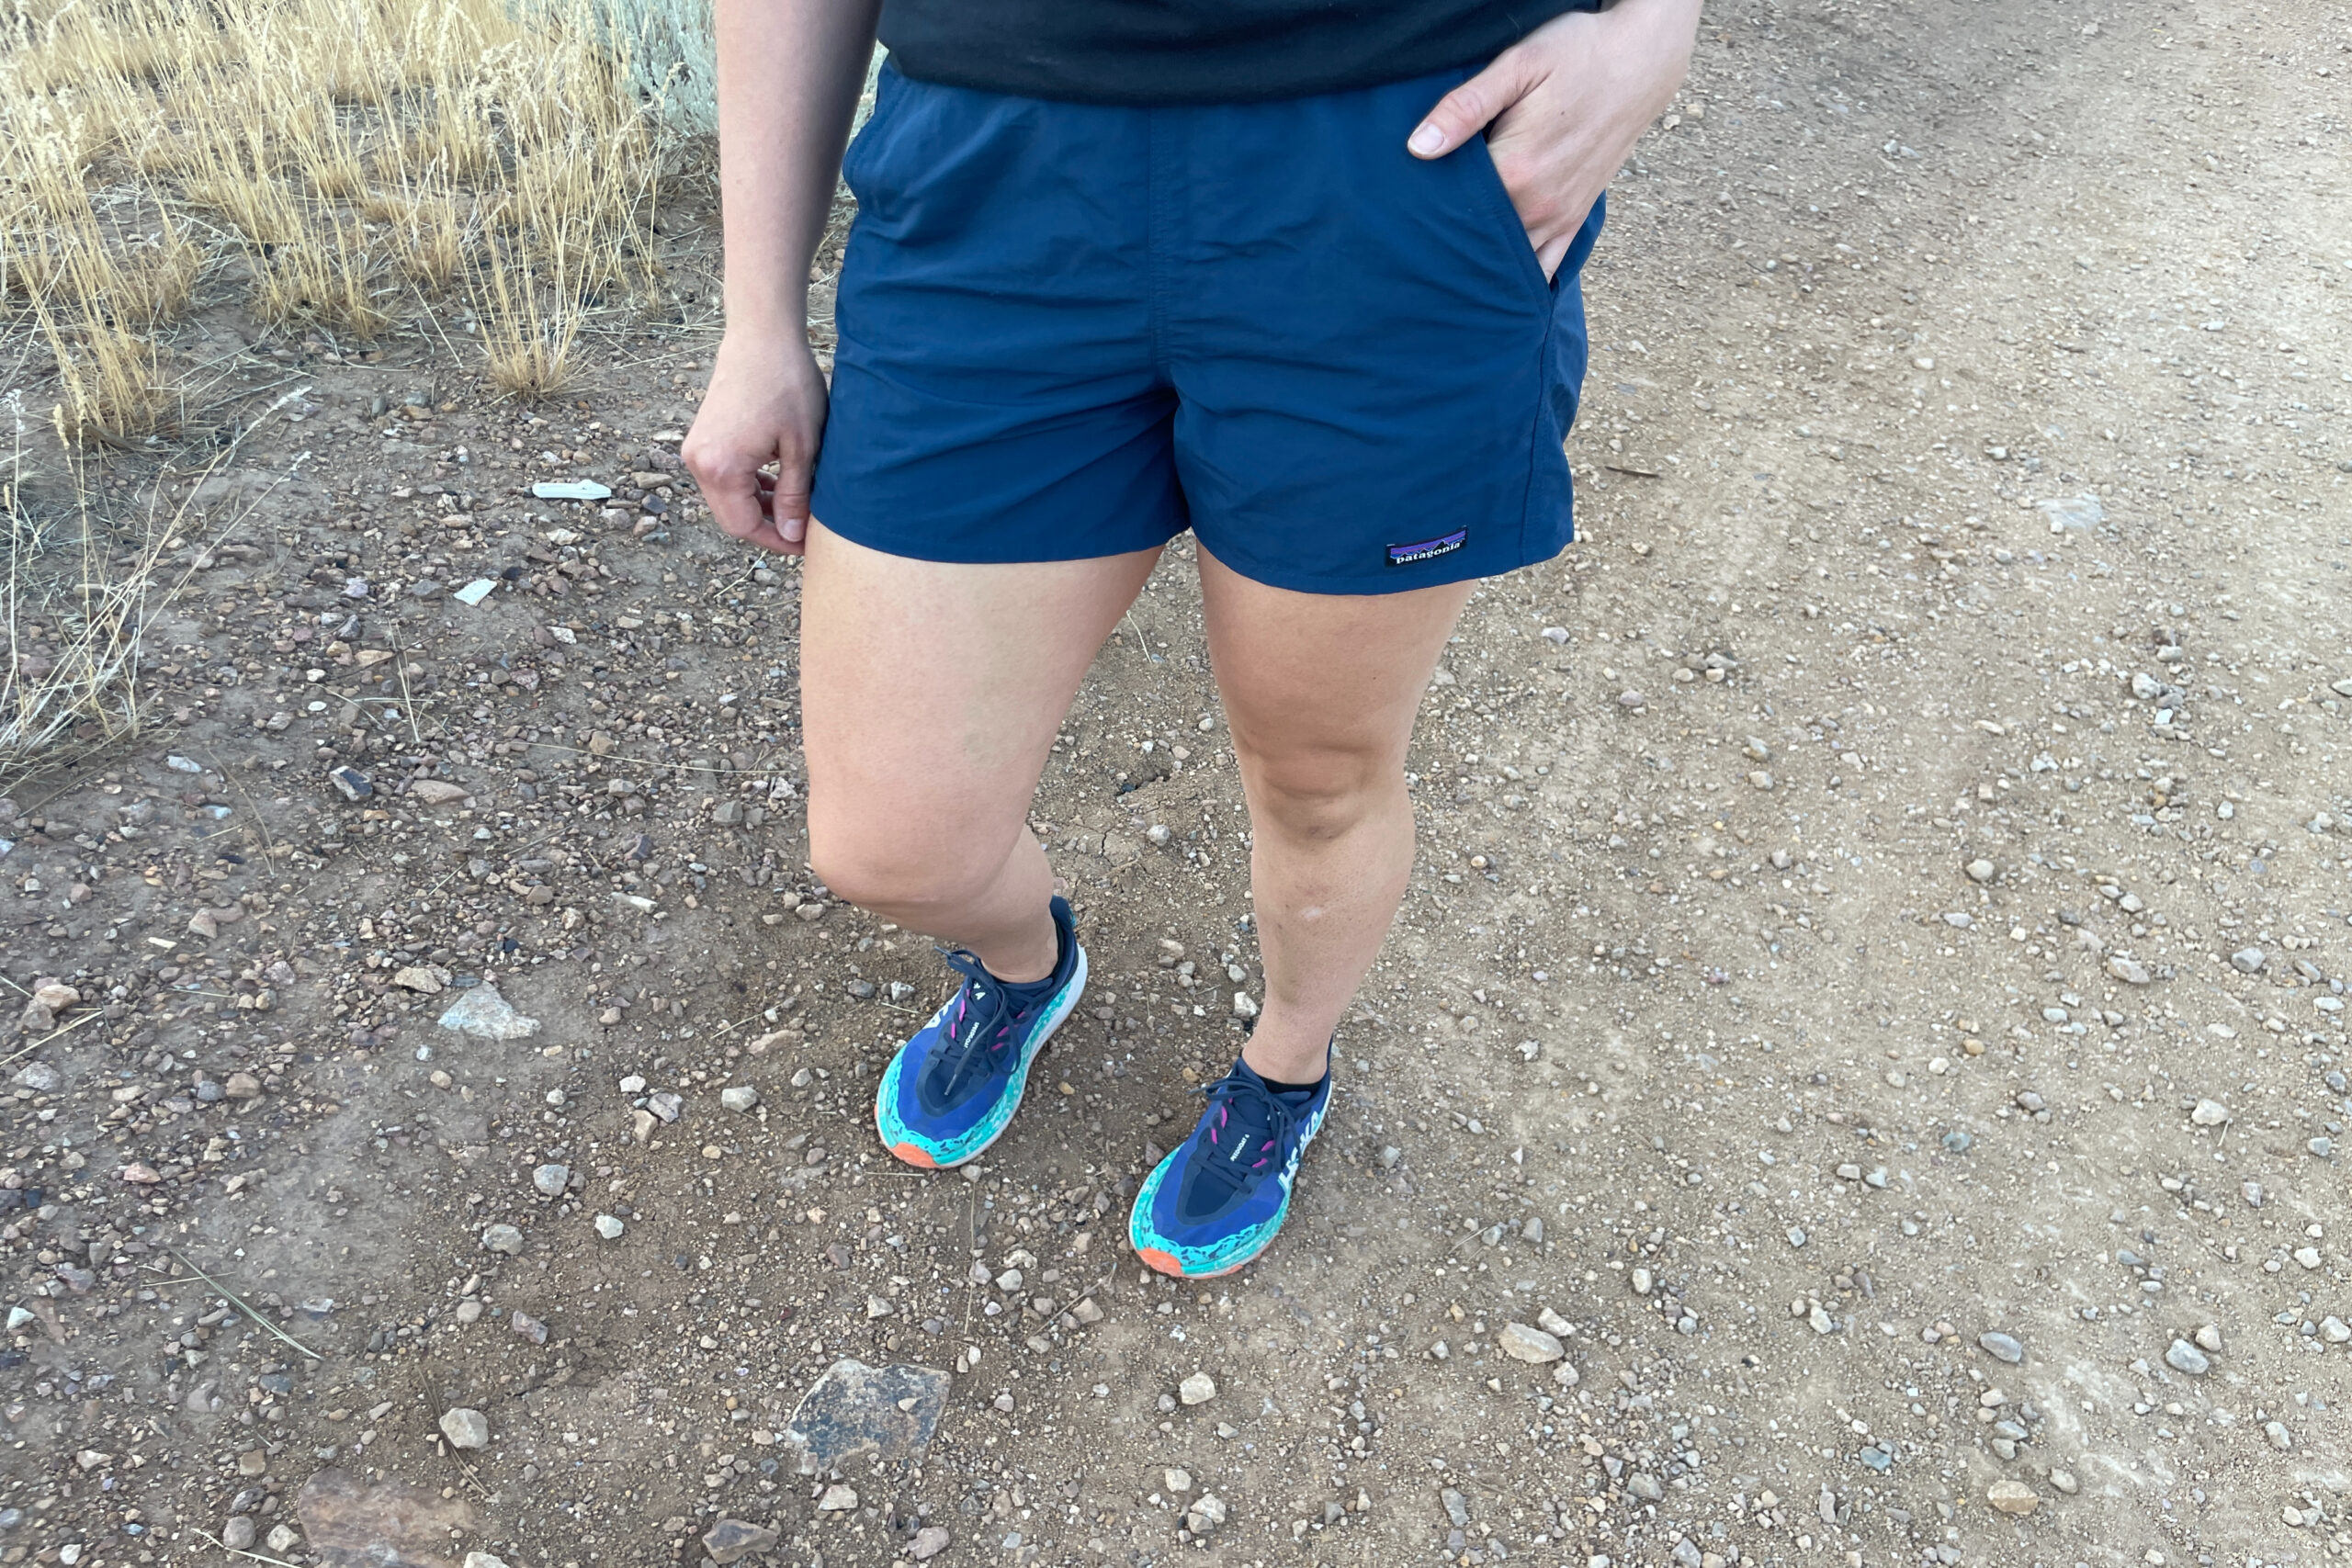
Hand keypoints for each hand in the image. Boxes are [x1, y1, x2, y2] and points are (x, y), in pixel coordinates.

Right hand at [682, 330, 828, 554]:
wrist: (761, 337)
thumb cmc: (788, 385)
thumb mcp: (802, 447)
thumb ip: (794, 496)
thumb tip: (791, 535)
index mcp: (721, 468)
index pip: (744, 527)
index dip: (777, 541)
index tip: (806, 544)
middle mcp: (698, 463)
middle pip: (731, 517)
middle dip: (768, 527)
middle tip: (804, 528)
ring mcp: (695, 449)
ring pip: (727, 499)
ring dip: (759, 507)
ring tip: (796, 504)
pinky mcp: (701, 438)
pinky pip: (723, 478)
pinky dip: (748, 487)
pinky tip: (777, 483)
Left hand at [1408, 0, 1700, 277]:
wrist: (1641, 63)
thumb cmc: (1578, 55)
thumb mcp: (1518, 66)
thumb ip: (1466, 107)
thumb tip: (1419, 146)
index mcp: (1516, 170)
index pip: (1450, 210)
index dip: (1420, 209)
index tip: (1400, 208)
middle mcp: (1538, 204)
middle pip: (1474, 239)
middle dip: (1443, 240)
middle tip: (1409, 242)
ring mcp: (1559, 217)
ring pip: (1507, 261)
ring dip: (1475, 264)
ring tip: (1441, 265)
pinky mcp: (1574, 218)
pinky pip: (1545, 266)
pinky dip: (1518, 277)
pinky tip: (1491, 285)